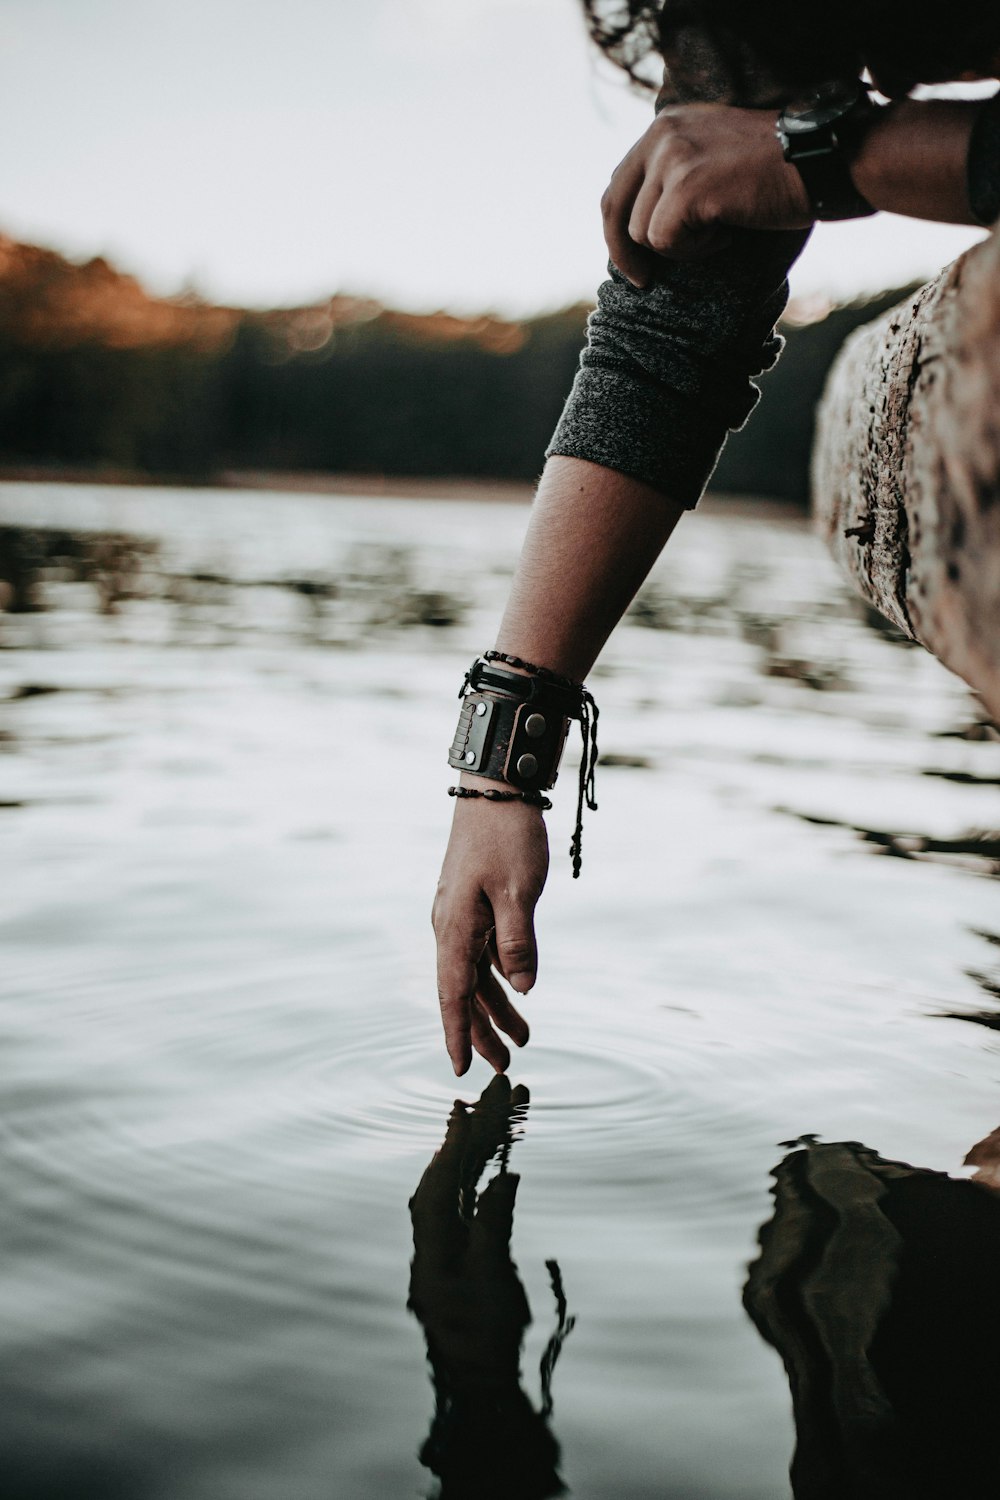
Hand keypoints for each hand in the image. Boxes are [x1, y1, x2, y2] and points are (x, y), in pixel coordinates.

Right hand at [432, 790, 548, 1074]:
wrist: (496, 787)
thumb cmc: (507, 836)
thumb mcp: (519, 891)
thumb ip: (519, 943)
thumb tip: (524, 988)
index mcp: (454, 927)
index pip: (453, 994)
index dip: (458, 1034)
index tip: (463, 1070)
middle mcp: (450, 925)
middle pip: (463, 991)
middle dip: (483, 1030)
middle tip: (505, 1066)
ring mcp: (460, 913)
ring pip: (474, 973)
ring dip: (495, 1006)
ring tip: (522, 1038)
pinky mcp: (473, 901)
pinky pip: (482, 951)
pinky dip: (498, 975)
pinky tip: (518, 989)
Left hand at [601, 103, 812, 283]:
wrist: (822, 160)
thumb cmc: (778, 170)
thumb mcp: (716, 157)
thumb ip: (677, 175)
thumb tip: (640, 228)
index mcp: (666, 126)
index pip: (619, 184)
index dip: (617, 230)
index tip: (634, 262)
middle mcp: (663, 134)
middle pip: (615, 209)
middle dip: (625, 253)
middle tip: (644, 282)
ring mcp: (673, 158)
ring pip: (643, 233)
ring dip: (682, 246)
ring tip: (722, 230)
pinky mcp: (686, 188)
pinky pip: (666, 242)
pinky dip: (696, 250)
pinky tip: (727, 233)